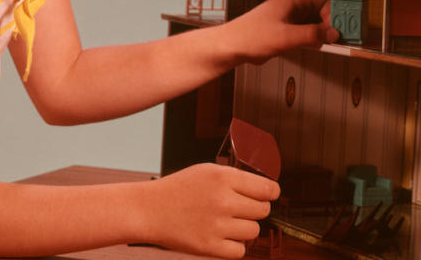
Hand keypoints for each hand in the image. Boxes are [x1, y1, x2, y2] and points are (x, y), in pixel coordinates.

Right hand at [145, 164, 278, 257]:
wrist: (150, 209)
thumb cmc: (179, 189)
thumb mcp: (207, 171)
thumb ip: (235, 178)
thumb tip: (265, 189)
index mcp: (223, 178)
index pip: (268, 189)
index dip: (270, 192)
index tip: (268, 195)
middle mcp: (223, 201)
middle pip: (263, 210)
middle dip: (255, 209)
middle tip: (240, 208)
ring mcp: (217, 225)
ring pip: (254, 231)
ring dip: (244, 228)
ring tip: (227, 222)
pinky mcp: (210, 247)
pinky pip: (240, 250)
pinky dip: (234, 245)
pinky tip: (222, 235)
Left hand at [225, 0, 338, 64]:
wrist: (232, 46)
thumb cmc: (251, 36)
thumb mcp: (286, 37)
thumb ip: (312, 35)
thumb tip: (333, 33)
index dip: (335, 12)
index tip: (341, 27)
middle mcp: (294, 5)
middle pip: (324, 9)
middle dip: (333, 22)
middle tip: (341, 36)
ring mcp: (291, 17)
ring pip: (317, 21)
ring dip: (325, 31)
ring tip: (331, 43)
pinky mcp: (288, 29)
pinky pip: (308, 30)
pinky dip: (315, 38)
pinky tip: (316, 46)